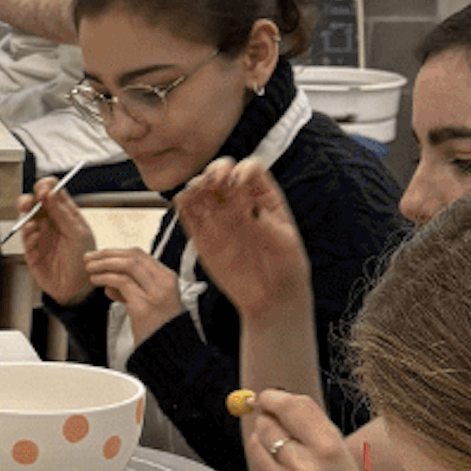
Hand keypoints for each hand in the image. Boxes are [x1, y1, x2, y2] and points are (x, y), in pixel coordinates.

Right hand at [21, 179, 97, 305]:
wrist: (79, 287)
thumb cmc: (83, 260)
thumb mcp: (79, 233)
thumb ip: (64, 213)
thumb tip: (50, 193)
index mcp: (64, 214)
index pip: (51, 192)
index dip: (45, 187)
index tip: (43, 191)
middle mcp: (50, 223)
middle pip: (33, 203)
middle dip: (28, 199)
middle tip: (30, 203)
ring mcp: (39, 237)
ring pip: (25, 219)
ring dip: (26, 217)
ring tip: (33, 224)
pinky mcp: (32, 253)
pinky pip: (25, 240)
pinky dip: (28, 236)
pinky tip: (35, 237)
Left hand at [83, 247, 180, 344]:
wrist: (169, 353)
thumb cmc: (157, 329)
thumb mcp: (148, 303)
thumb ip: (131, 290)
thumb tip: (109, 283)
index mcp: (168, 278)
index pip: (140, 255)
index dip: (116, 252)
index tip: (100, 255)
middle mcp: (164, 283)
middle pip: (133, 256)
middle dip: (107, 254)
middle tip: (89, 258)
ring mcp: (155, 293)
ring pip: (127, 265)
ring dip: (104, 264)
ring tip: (89, 268)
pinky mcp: (143, 305)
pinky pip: (121, 282)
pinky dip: (105, 278)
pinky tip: (95, 280)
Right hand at [175, 157, 311, 325]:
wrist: (270, 301)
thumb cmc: (286, 271)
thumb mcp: (287, 247)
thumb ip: (271, 227)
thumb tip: (254, 211)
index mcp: (264, 198)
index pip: (251, 170)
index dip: (242, 169)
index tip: (238, 182)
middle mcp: (240, 203)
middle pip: (223, 172)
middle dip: (216, 170)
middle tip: (212, 181)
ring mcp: (219, 218)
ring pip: (202, 189)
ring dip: (196, 183)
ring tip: (195, 191)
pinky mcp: (202, 236)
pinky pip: (188, 213)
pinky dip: (182, 202)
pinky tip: (184, 202)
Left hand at [245, 391, 367, 470]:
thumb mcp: (337, 447)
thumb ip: (307, 422)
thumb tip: (273, 400)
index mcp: (328, 447)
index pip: (291, 407)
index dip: (273, 397)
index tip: (268, 396)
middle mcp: (304, 465)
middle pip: (267, 423)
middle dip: (268, 421)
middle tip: (279, 428)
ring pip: (255, 444)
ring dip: (264, 443)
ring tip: (284, 456)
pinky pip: (257, 470)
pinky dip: (267, 469)